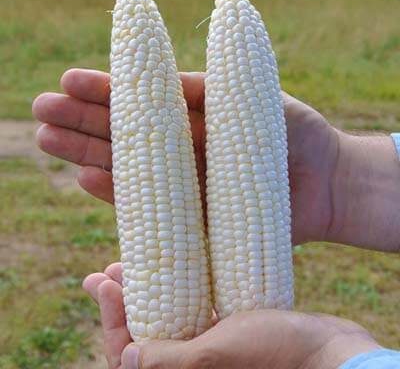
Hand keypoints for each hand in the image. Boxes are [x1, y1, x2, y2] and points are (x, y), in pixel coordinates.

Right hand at [33, 68, 338, 244]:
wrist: (326, 183)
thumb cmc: (296, 136)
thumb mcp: (256, 102)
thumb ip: (211, 92)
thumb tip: (165, 77)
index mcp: (195, 120)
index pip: (142, 104)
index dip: (106, 92)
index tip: (69, 81)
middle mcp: (183, 153)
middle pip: (125, 135)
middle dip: (81, 123)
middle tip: (40, 112)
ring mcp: (185, 186)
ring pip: (128, 169)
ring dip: (86, 156)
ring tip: (46, 140)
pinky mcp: (192, 219)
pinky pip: (150, 209)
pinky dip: (119, 195)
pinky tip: (86, 180)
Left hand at [83, 263, 379, 368]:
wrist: (325, 348)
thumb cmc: (276, 353)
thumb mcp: (217, 355)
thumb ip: (169, 361)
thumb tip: (126, 358)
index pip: (129, 355)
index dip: (110, 319)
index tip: (100, 282)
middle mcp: (191, 366)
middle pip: (141, 336)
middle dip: (120, 304)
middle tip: (106, 272)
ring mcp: (206, 349)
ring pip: (162, 321)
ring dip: (143, 295)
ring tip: (126, 267)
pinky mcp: (221, 332)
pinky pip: (186, 314)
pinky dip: (171, 294)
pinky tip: (166, 272)